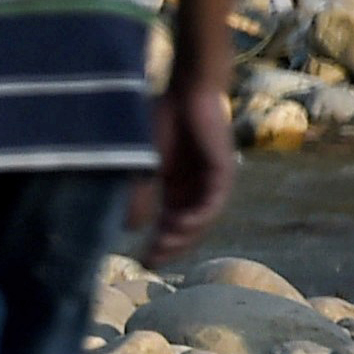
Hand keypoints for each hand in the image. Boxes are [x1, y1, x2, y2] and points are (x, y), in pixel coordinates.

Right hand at [145, 76, 237, 265]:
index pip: (170, 224)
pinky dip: (198, 216)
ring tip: (164, 247)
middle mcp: (197, 188)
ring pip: (201, 219)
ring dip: (184, 236)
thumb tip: (130, 227)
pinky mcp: (223, 172)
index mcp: (177, 187)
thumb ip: (140, 194)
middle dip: (170, 246)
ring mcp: (212, 181)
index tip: (141, 261)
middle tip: (151, 262)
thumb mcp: (143, 164)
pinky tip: (181, 224)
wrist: (188, 91)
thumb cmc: (161, 120)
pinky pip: (213, 202)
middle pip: (187, 228)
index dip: (157, 243)